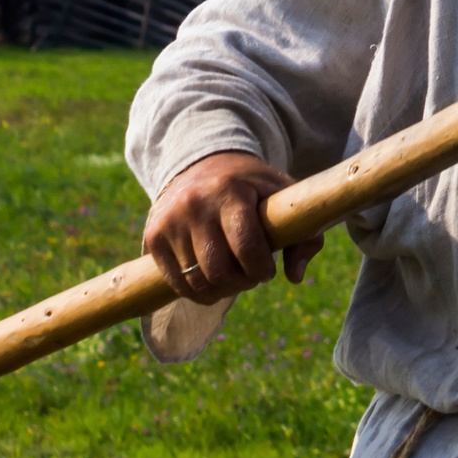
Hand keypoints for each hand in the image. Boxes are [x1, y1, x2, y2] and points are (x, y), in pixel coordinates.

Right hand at [142, 151, 323, 303]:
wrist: (204, 164)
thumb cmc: (253, 188)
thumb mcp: (282, 197)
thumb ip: (303, 235)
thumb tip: (295, 278)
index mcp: (231, 191)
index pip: (246, 246)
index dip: (261, 269)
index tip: (269, 270)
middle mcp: (195, 205)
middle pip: (219, 270)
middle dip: (242, 283)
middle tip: (252, 277)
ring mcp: (170, 221)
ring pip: (196, 280)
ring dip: (221, 291)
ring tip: (234, 280)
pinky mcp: (153, 237)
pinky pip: (175, 282)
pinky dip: (197, 293)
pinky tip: (212, 284)